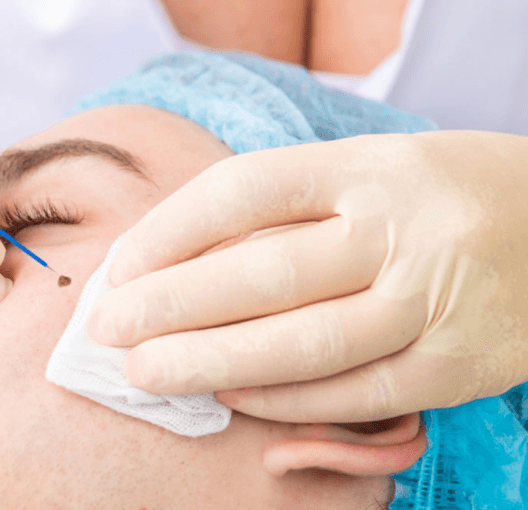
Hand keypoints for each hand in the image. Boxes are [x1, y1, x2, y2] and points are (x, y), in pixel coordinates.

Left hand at [88, 131, 527, 422]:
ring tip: (146, 372)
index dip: (171, 230)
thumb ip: (288, 213)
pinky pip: (355, 392)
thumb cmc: (439, 194)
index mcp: (368, 166)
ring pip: (304, 343)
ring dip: (212, 362)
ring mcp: (433, 300)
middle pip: (265, 272)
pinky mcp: (458, 365)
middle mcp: (400, 229)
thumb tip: (184, 258)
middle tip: (107, 329)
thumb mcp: (370, 172)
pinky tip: (229, 396)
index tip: (121, 265)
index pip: (247, 189)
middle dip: (172, 306)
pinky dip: (283, 400)